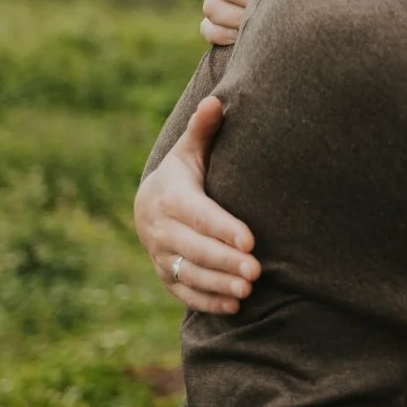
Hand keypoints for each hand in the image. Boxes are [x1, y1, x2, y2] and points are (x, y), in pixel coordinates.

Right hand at [135, 97, 259, 313]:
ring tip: (250, 289)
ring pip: (189, 274)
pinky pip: (184, 292)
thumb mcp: (189, 151)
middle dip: (225, 261)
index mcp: (170, 198)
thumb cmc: (184, 173)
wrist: (149, 205)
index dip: (222, 228)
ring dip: (219, 284)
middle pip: (194, 250)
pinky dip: (207, 300)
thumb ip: (204, 130)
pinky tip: (235, 305)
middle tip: (257, 270)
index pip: (198, 216)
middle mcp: (161, 230)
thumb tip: (216, 101)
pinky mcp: (165, 275)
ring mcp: (161, 256)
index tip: (251, 239)